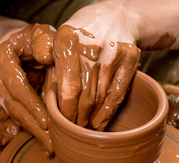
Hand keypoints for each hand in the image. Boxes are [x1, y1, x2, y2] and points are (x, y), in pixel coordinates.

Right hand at [0, 24, 55, 153]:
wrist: (16, 40)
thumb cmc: (34, 37)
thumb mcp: (42, 33)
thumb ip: (45, 42)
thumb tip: (46, 57)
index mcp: (0, 57)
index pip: (16, 86)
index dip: (32, 105)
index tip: (47, 122)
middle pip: (13, 105)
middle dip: (34, 126)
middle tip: (52, 145)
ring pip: (13, 113)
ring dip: (32, 131)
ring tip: (50, 148)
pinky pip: (14, 113)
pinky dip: (29, 125)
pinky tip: (42, 139)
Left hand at [52, 1, 140, 129]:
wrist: (115, 16)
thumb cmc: (82, 33)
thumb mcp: (60, 40)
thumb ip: (52, 67)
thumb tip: (48, 101)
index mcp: (67, 42)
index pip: (68, 88)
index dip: (66, 111)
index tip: (62, 123)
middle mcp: (91, 48)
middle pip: (85, 97)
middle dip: (77, 119)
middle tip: (72, 130)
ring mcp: (113, 55)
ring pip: (101, 98)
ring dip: (91, 119)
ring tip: (84, 130)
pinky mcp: (129, 60)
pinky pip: (118, 93)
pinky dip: (108, 112)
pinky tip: (100, 124)